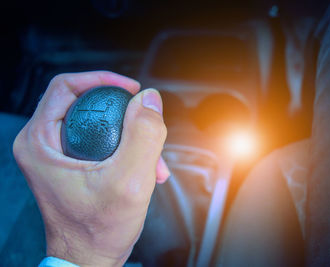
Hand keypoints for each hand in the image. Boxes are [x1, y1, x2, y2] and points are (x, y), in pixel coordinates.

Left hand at [13, 71, 169, 265]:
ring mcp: (56, 155)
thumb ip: (144, 135)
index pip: (66, 86)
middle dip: (124, 114)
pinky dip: (126, 148)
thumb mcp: (129, 181)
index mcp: (40, 142)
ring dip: (130, 135)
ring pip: (97, 123)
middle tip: (147, 126)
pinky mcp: (72, 164)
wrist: (89, 259)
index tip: (131, 90)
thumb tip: (150, 100)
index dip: (102, 80)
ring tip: (151, 160)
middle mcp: (42, 145)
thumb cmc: (97, 231)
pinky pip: (101, 140)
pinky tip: (145, 167)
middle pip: (85, 104)